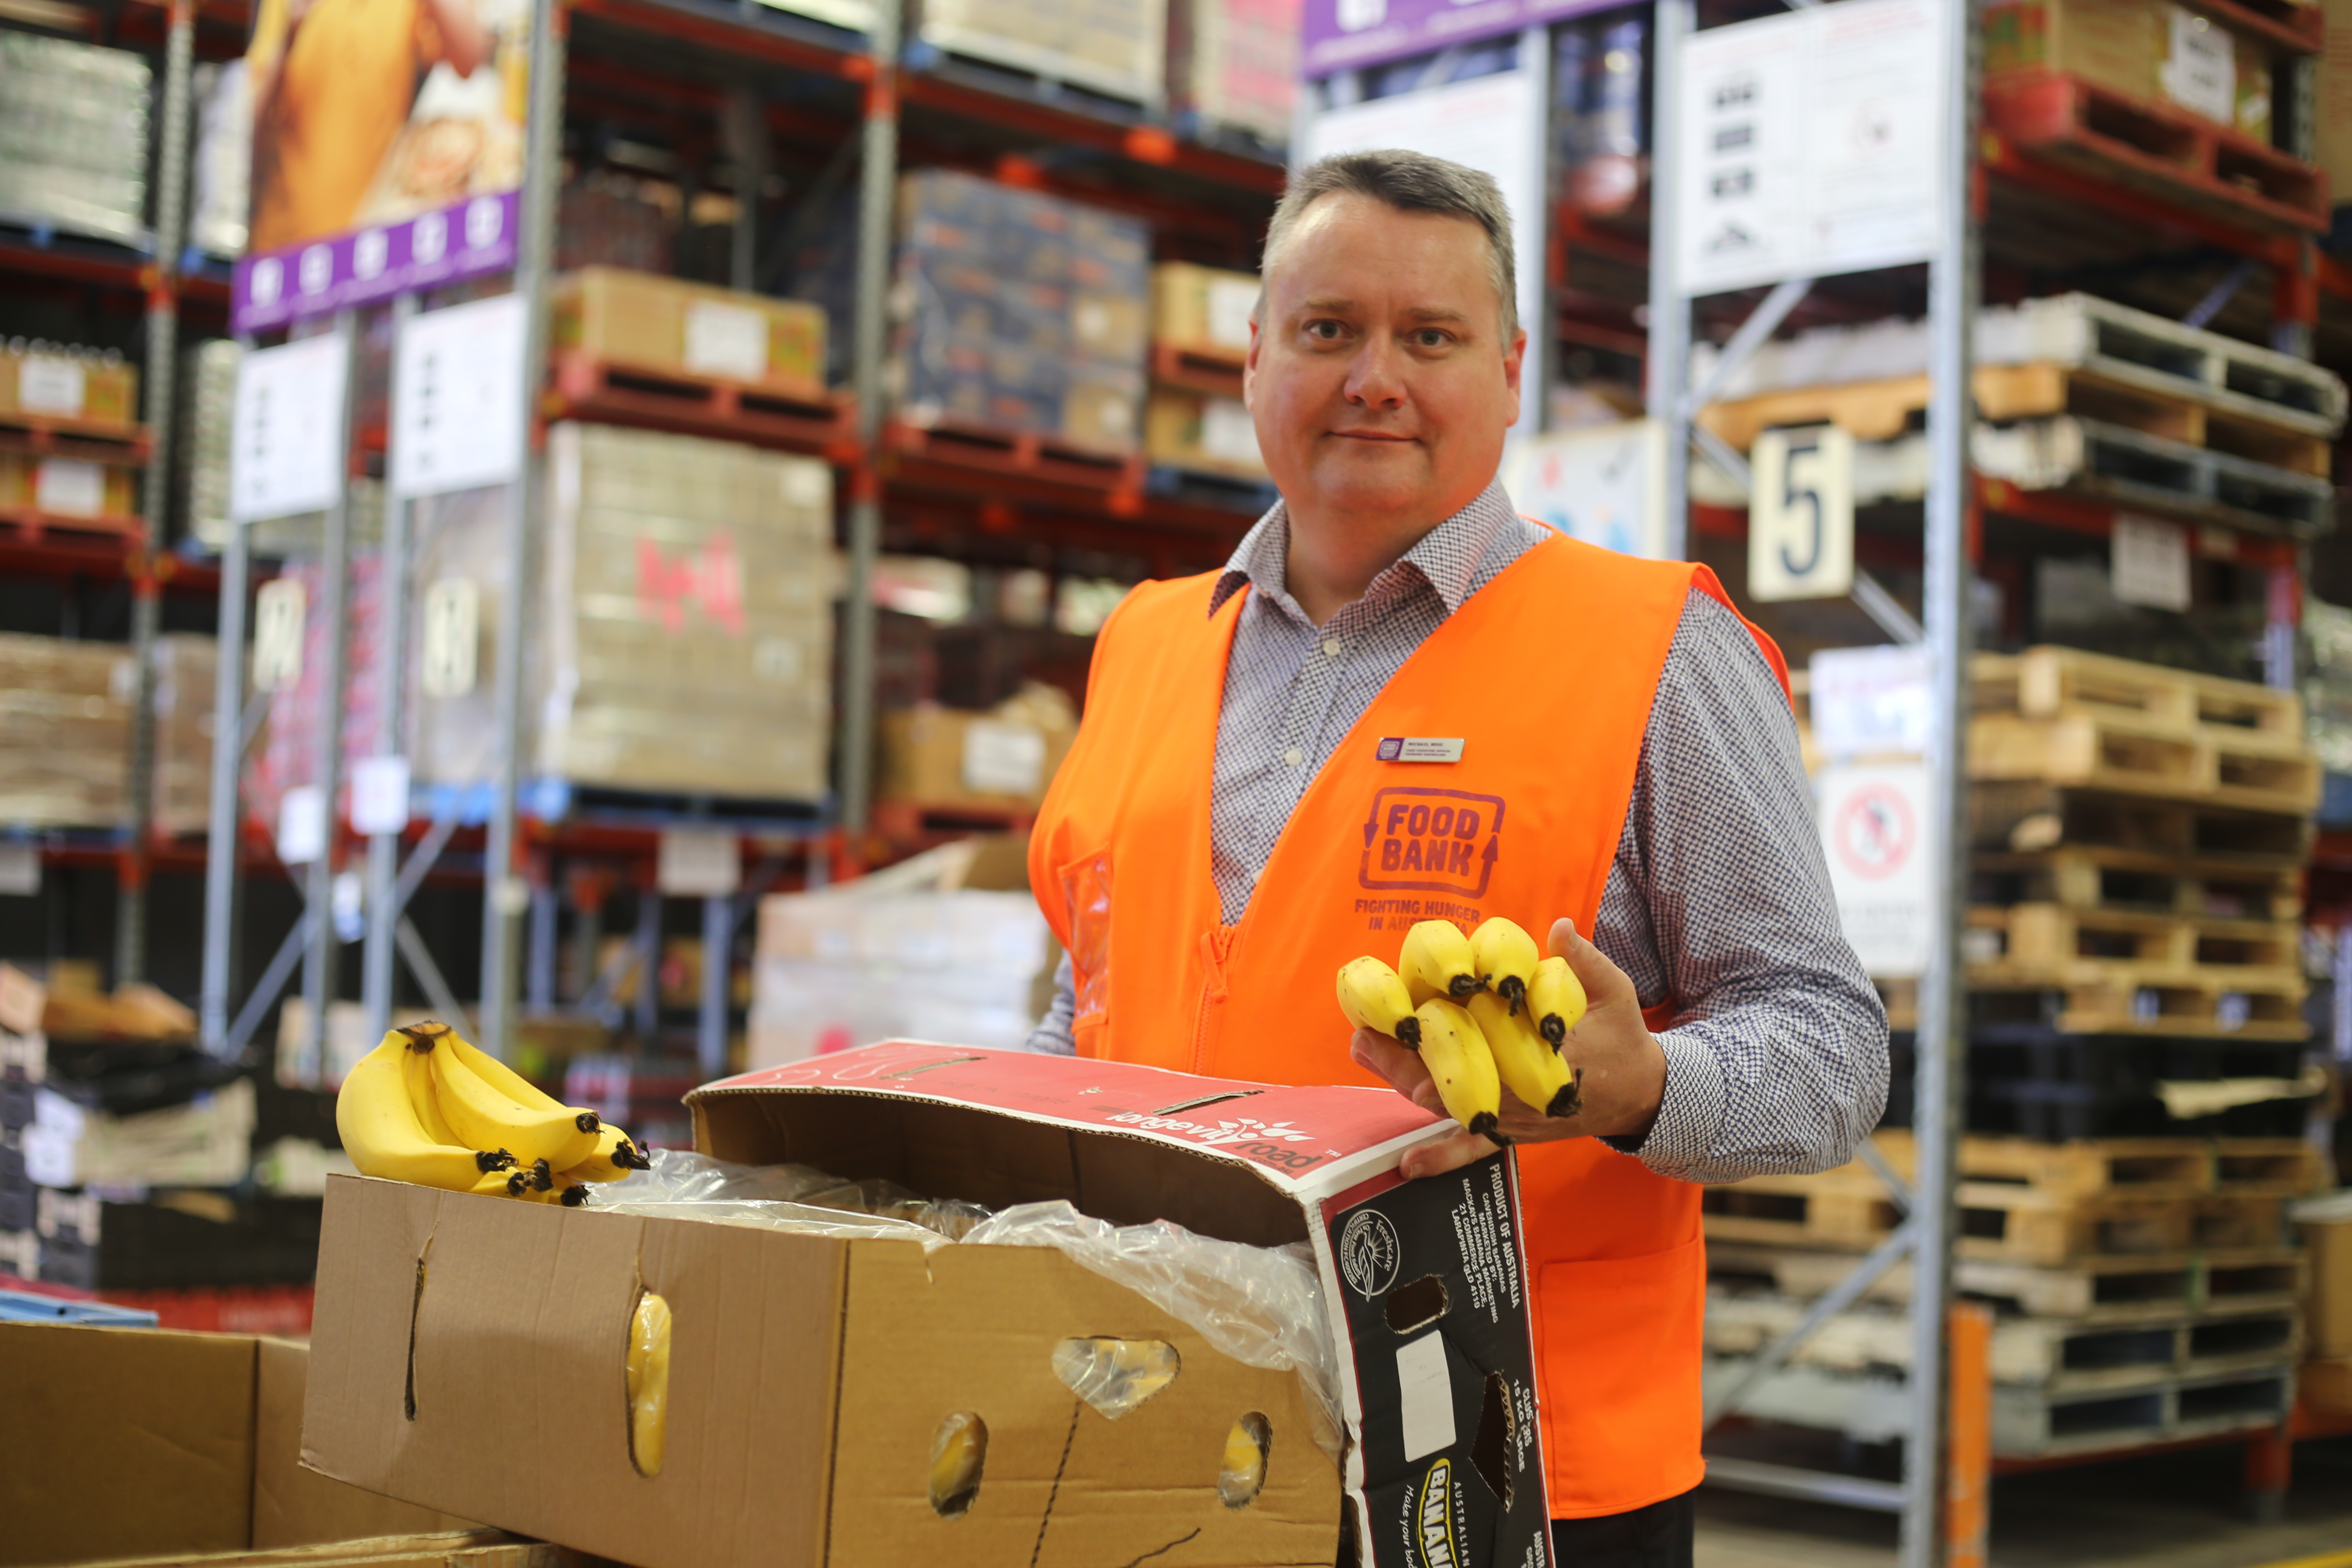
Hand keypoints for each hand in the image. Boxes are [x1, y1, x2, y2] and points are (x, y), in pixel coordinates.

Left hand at [1349, 916, 1667, 1179]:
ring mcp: (1516, 1119)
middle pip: (1458, 1078)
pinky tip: (1409, 1165)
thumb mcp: (1615, 995)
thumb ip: (1586, 963)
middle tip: (1365, 1037)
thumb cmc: (1624, 1039)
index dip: (1453, 1039)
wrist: (1641, 1096)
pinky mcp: (1513, 1133)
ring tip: (1365, 1052)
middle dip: (1407, 1058)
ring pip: (1454, 1105)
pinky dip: (1443, 1157)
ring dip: (1406, 1081)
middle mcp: (1527, 1095)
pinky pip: (1474, 1149)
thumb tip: (1557, 928)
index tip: (1415, 1026)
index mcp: (1553, 1057)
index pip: (1495, 1048)